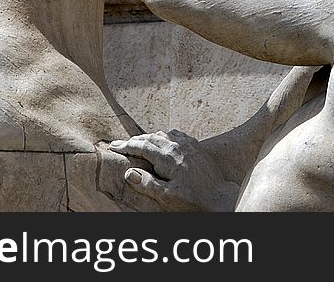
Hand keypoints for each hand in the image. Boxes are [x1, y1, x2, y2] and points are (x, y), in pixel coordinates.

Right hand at [109, 130, 238, 211]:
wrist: (220, 197)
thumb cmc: (194, 200)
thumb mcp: (167, 197)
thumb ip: (147, 184)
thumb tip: (128, 172)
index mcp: (168, 157)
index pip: (142, 146)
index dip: (126, 145)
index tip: (113, 146)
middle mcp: (178, 146)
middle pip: (150, 137)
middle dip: (134, 140)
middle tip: (121, 144)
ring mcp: (188, 144)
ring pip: (163, 134)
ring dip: (149, 137)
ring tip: (138, 143)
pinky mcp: (196, 146)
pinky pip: (176, 134)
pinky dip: (164, 135)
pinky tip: (162, 140)